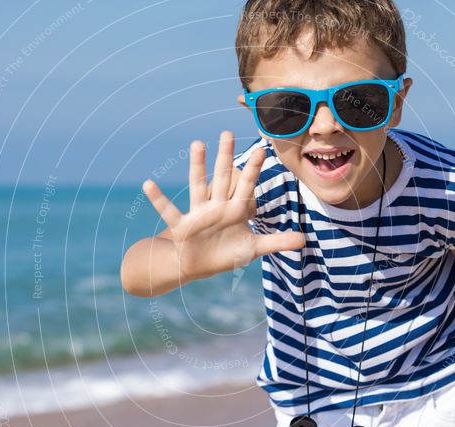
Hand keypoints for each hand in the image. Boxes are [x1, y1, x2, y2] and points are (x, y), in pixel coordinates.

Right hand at [142, 131, 304, 280]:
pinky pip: (169, 212)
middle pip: (222, 178)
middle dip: (225, 157)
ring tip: (196, 144)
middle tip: (228, 132)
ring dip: (197, 167)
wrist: (196, 265)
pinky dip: (158, 200)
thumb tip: (305, 240)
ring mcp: (198, 215)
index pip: (246, 186)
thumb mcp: (252, 249)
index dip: (253, 170)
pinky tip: (149, 184)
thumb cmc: (224, 254)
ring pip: (197, 186)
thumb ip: (277, 242)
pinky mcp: (182, 227)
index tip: (262, 150)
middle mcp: (216, 207)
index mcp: (234, 210)